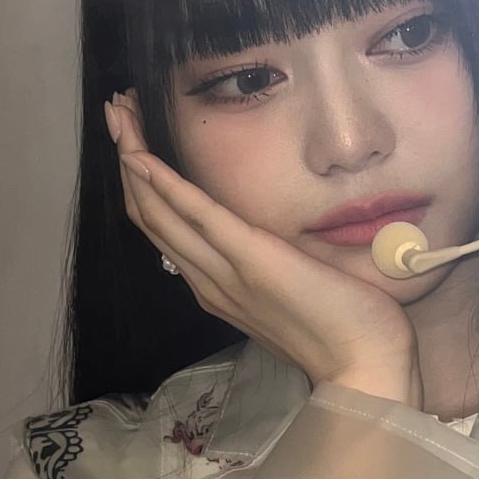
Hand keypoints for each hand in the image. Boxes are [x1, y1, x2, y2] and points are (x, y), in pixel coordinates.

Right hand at [106, 94, 423, 407]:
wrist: (363, 367)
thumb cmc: (344, 330)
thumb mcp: (294, 294)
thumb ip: (272, 270)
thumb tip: (273, 245)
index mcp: (219, 289)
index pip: (166, 231)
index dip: (144, 185)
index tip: (133, 142)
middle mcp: (208, 281)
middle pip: (150, 215)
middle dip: (128, 157)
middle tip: (114, 111)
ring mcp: (224, 272)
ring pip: (159, 211)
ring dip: (135, 156)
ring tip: (118, 112)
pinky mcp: (249, 259)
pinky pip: (196, 215)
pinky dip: (164, 184)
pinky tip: (140, 156)